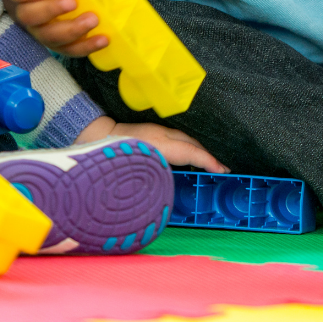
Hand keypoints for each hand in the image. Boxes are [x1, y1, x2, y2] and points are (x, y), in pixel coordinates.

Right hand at [0, 0, 110, 57]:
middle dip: (51, 11)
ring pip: (49, 37)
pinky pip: (68, 50)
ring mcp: (41, 32)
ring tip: (93, 20)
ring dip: (72, 30)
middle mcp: (28, 13)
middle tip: (73, 2)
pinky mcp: (57, 45)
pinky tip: (102, 39)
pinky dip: (85, 46)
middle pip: (31, 16)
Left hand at [76, 115, 227, 170]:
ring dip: (198, 152)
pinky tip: (188, 158)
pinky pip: (178, 140)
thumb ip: (157, 180)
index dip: (210, 162)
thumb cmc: (115, 156)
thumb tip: (170, 191)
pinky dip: (188, 148)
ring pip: (186, 140)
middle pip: (193, 144)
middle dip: (208, 156)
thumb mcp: (137, 171)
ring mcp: (159, 130)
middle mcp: (164, 134)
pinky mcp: (154, 131)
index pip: (192, 152)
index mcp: (162, 144)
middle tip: (222, 170)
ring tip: (209, 165)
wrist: (98, 135)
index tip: (224, 170)